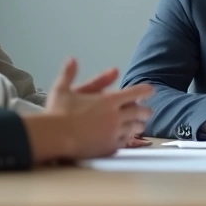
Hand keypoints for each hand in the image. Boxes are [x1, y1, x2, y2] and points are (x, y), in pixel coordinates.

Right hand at [37, 58, 153, 159]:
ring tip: (140, 125)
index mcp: (109, 100)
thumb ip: (69, 74)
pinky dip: (128, 138)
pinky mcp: (109, 147)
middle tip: (147, 111)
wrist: (54, 136)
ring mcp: (114, 133)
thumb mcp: (62, 89)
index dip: (144, 90)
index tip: (151, 90)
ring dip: (139, 125)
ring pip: (134, 128)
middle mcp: (115, 116)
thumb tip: (71, 59)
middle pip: (139, 112)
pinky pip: (124, 142)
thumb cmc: (58, 112)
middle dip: (145, 110)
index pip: (134, 93)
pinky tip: (127, 138)